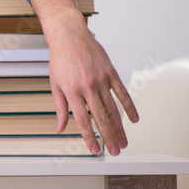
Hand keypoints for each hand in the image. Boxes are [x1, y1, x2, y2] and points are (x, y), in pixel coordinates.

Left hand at [31, 0, 138, 155]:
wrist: (69, 36)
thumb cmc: (60, 59)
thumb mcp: (54, 84)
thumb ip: (59, 107)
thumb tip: (59, 128)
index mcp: (71, 91)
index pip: (82, 120)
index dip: (89, 137)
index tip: (95, 150)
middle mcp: (87, 87)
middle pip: (101, 117)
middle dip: (108, 137)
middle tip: (115, 151)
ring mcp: (100, 79)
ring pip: (113, 108)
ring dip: (119, 127)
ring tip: (124, 141)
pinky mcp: (110, 72)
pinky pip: (122, 92)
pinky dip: (129, 107)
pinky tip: (134, 119)